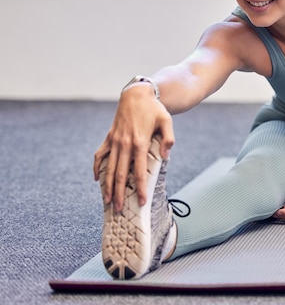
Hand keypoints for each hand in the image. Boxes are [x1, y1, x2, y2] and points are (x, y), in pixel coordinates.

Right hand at [93, 85, 173, 211]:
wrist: (136, 94)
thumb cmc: (154, 109)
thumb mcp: (167, 121)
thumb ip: (168, 139)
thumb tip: (166, 156)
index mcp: (139, 143)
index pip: (139, 172)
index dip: (139, 188)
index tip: (140, 201)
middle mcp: (125, 144)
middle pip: (120, 174)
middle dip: (120, 194)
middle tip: (119, 210)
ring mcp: (115, 141)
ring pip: (109, 168)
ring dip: (107, 186)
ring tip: (107, 201)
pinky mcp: (109, 137)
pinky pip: (100, 155)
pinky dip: (97, 167)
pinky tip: (97, 179)